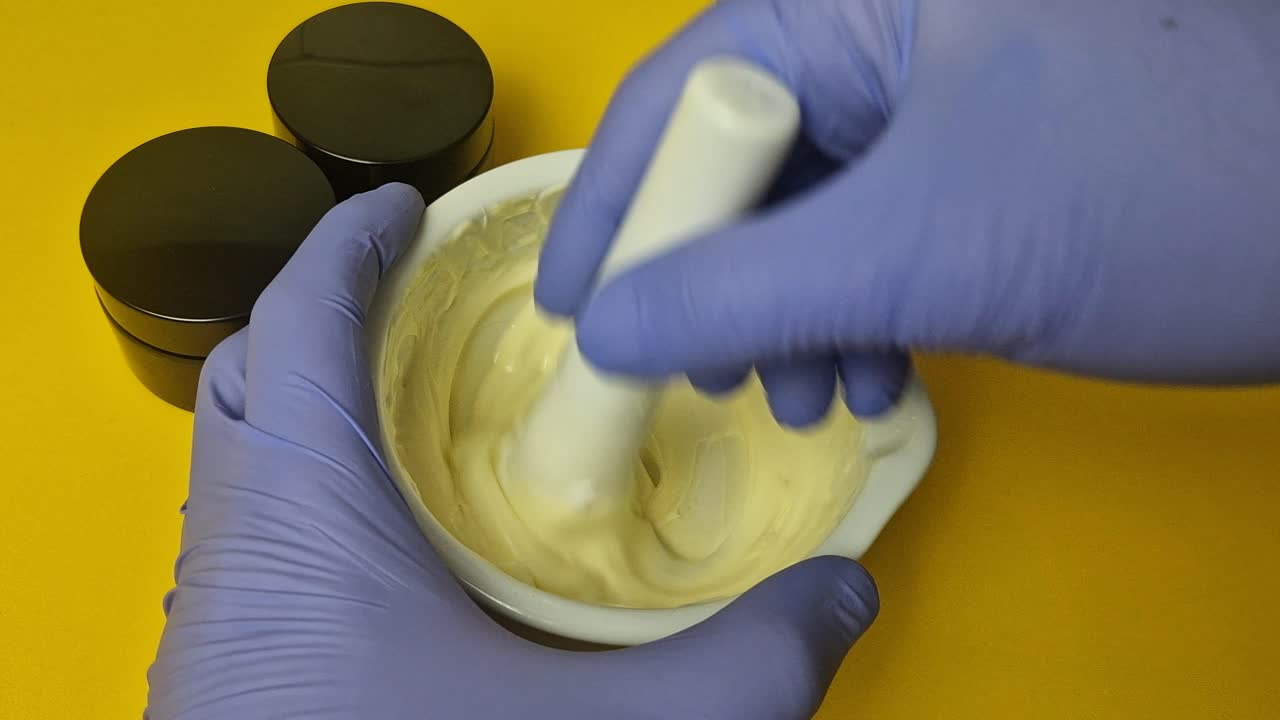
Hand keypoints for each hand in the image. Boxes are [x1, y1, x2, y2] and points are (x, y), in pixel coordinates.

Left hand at [145, 184, 878, 719]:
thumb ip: (737, 669)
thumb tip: (844, 595)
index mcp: (302, 515)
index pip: (296, 319)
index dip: (347, 242)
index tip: (401, 205)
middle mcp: (239, 551)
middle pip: (256, 376)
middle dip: (334, 318)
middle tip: (426, 304)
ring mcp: (221, 620)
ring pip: (245, 463)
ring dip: (321, 414)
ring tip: (423, 410)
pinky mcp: (229, 679)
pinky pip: (255, 542)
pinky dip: (317, 503)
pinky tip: (402, 547)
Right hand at [537, 0, 1279, 425]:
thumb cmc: (1174, 189)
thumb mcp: (927, 247)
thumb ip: (747, 290)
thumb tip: (610, 329)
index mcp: (861, 2)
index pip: (683, 94)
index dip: (616, 208)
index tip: (569, 308)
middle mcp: (891, 34)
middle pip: (739, 161)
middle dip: (715, 285)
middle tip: (700, 375)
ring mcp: (942, 99)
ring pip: (805, 215)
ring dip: (790, 321)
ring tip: (810, 397)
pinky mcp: (983, 165)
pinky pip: (873, 239)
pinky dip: (857, 317)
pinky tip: (878, 376)